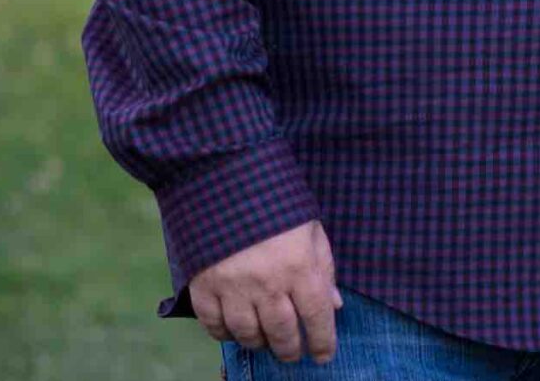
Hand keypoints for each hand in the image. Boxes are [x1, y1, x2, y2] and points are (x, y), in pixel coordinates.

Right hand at [187, 219, 339, 363]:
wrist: (227, 184)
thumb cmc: (279, 207)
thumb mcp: (312, 232)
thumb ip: (324, 269)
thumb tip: (335, 305)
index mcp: (300, 267)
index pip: (316, 316)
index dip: (322, 341)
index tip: (324, 355)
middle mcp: (268, 283)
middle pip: (281, 332)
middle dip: (290, 349)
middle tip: (293, 355)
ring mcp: (233, 288)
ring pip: (247, 334)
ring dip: (259, 343)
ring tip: (266, 342)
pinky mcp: (204, 287)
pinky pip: (214, 325)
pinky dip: (225, 334)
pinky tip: (234, 332)